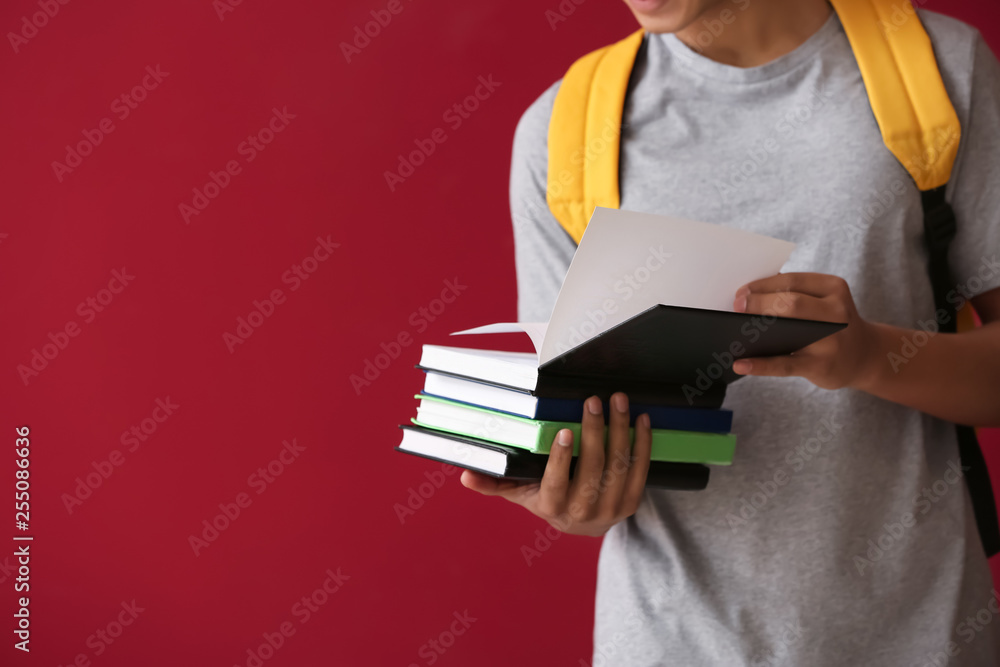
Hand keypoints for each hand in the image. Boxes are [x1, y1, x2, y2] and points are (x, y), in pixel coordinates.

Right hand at [459, 393, 651, 536]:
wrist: (584, 524)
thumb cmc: (548, 499)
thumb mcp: (521, 493)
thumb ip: (495, 483)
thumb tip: (465, 475)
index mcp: (552, 507)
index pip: (556, 483)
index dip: (561, 459)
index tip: (563, 431)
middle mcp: (582, 512)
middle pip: (592, 470)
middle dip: (595, 433)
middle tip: (592, 401)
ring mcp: (609, 509)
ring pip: (618, 467)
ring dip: (620, 431)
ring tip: (618, 401)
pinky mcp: (630, 503)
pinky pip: (640, 471)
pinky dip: (641, 443)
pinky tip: (641, 419)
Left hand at [732, 272, 879, 389]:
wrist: (865, 356)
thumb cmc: (832, 324)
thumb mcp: (823, 301)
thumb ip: (794, 293)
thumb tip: (748, 294)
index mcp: (833, 288)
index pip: (792, 281)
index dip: (762, 285)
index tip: (740, 292)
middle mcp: (836, 312)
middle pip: (790, 302)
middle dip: (758, 303)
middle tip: (735, 307)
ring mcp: (830, 340)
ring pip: (790, 330)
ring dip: (756, 331)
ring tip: (732, 331)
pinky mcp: (821, 366)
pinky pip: (785, 364)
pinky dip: (760, 364)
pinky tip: (741, 364)